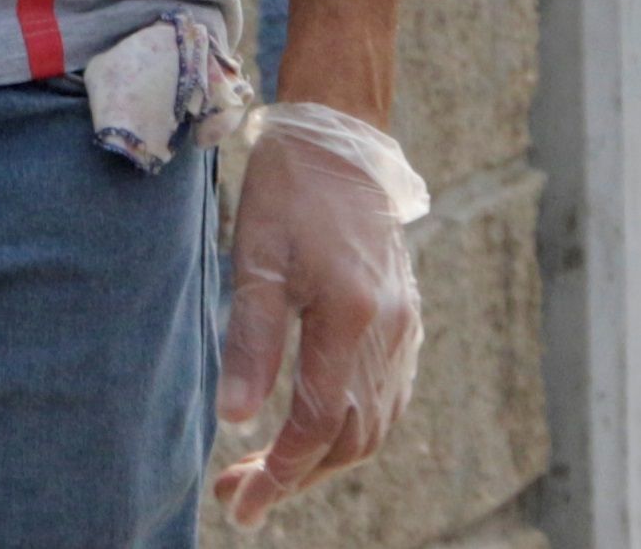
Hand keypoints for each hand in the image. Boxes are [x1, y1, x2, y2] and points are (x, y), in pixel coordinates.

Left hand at [212, 101, 428, 523]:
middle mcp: (389, 332)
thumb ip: (249, 342)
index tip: (241, 502)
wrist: (340, 138)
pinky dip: (352, 431)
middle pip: (350, 438)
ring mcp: (405, 329)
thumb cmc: (288, 190)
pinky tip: (313, 435)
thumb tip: (235, 420)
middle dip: (295, 478)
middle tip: (240, 498)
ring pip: (374, 427)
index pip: (317, 423)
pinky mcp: (406, 321)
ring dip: (322, 461)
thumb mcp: (254, 258)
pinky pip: (388, 400)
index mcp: (352, 316)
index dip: (279, 472)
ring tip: (267, 474)